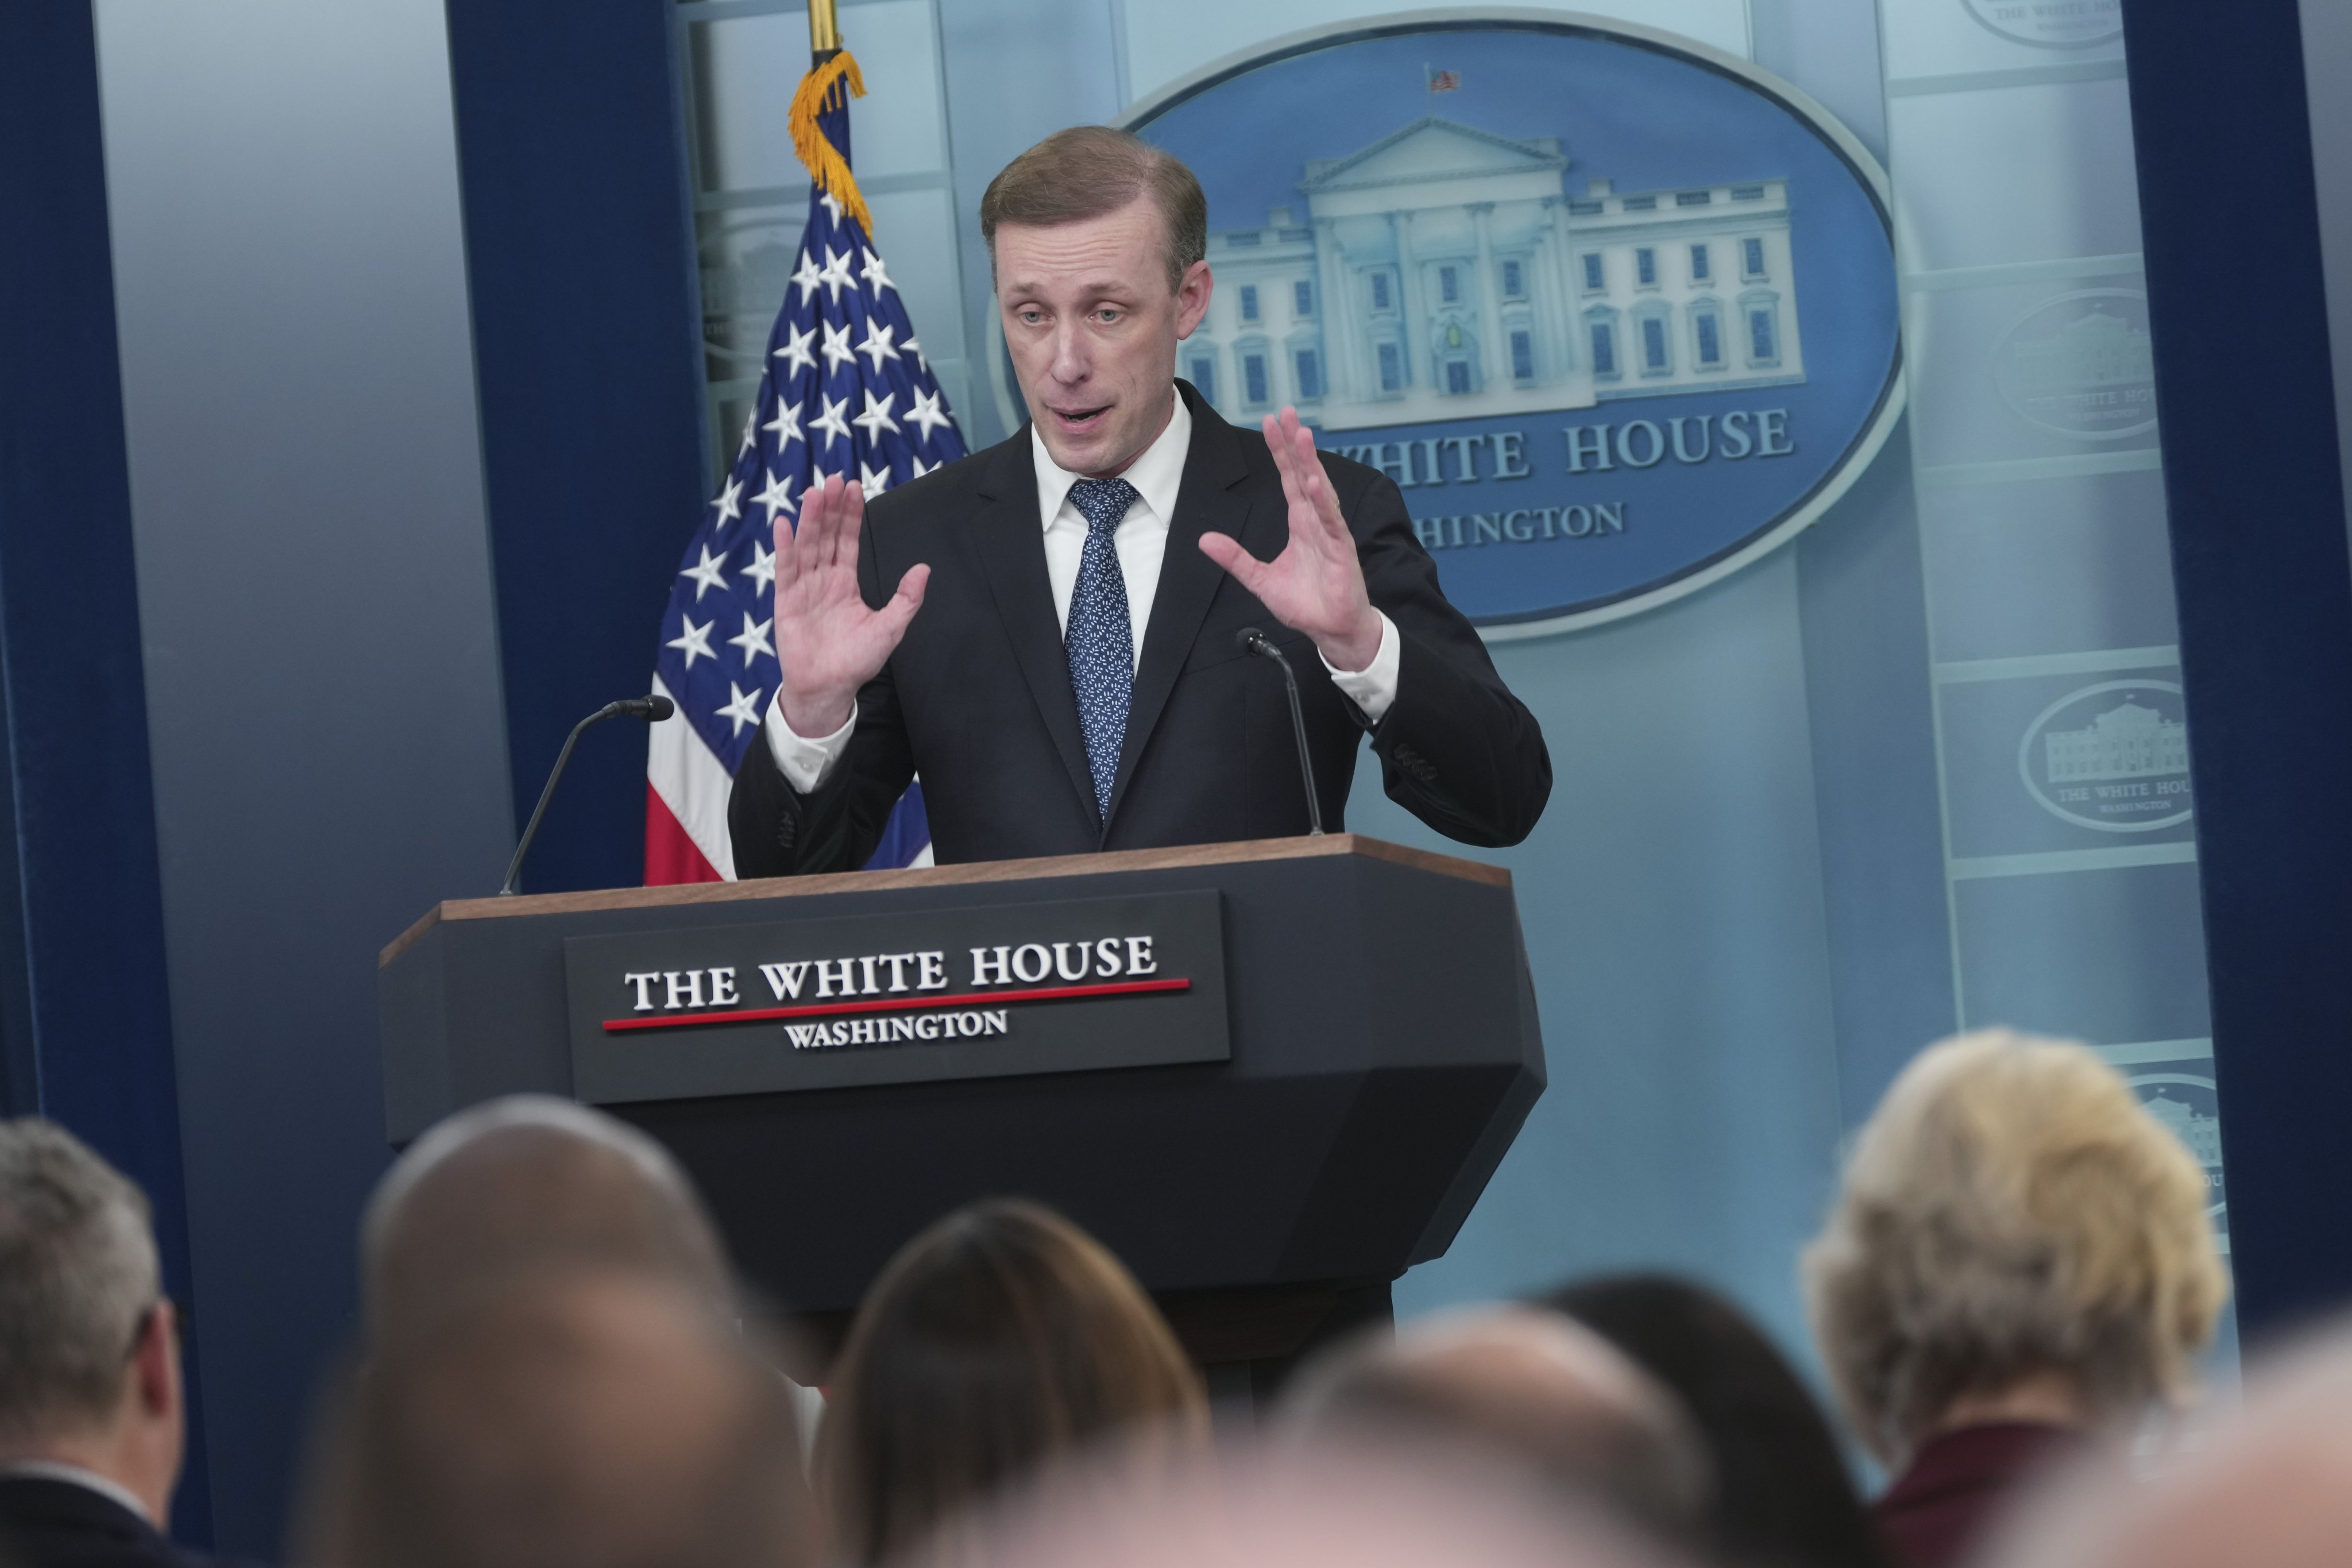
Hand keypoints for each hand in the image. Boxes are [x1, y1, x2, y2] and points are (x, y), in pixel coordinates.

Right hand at [773, 474, 928, 735]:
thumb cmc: (857, 661)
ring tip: (814, 492)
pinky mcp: (786, 601)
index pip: (848, 540)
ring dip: (809, 519)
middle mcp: (823, 579)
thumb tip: (924, 569)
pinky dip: (784, 546)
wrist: (829, 689)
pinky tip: (784, 523)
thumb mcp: (890, 627)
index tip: (854, 488)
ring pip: (807, 546)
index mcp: (845, 582)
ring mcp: (803, 588)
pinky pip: (785, 570)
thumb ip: (906, 598)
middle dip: (830, 508)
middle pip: (826, 536)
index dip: (850, 515)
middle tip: (834, 479)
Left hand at [1198, 407, 1382, 671]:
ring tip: (1301, 435)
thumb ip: (1235, 558)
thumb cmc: (1306, 604)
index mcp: (1301, 523)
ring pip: (1319, 490)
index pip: (1288, 478)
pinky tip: (1312, 482)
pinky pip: (1331, 521)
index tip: (1271, 422)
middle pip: (1304, 473)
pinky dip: (1322, 502)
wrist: (1331, 630)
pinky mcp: (1341, 550)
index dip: (1280, 451)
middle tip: (1286, 412)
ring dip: (1310, 462)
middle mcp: (1317, 521)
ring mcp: (1331, 533)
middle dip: (1295, 444)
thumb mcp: (1260, 580)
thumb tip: (1204, 540)